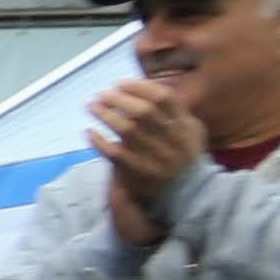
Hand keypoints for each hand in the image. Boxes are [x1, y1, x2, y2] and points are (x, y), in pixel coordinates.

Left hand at [90, 78, 202, 244]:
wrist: (186, 195)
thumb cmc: (182, 156)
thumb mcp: (190, 132)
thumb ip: (174, 111)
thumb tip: (144, 86)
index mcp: (186, 126)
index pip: (164, 98)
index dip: (139, 87)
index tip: (120, 83)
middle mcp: (174, 141)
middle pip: (143, 111)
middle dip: (119, 99)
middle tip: (102, 94)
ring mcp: (157, 158)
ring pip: (127, 130)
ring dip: (105, 115)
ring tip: (92, 106)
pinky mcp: (140, 173)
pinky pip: (114, 153)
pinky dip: (99, 141)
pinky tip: (89, 132)